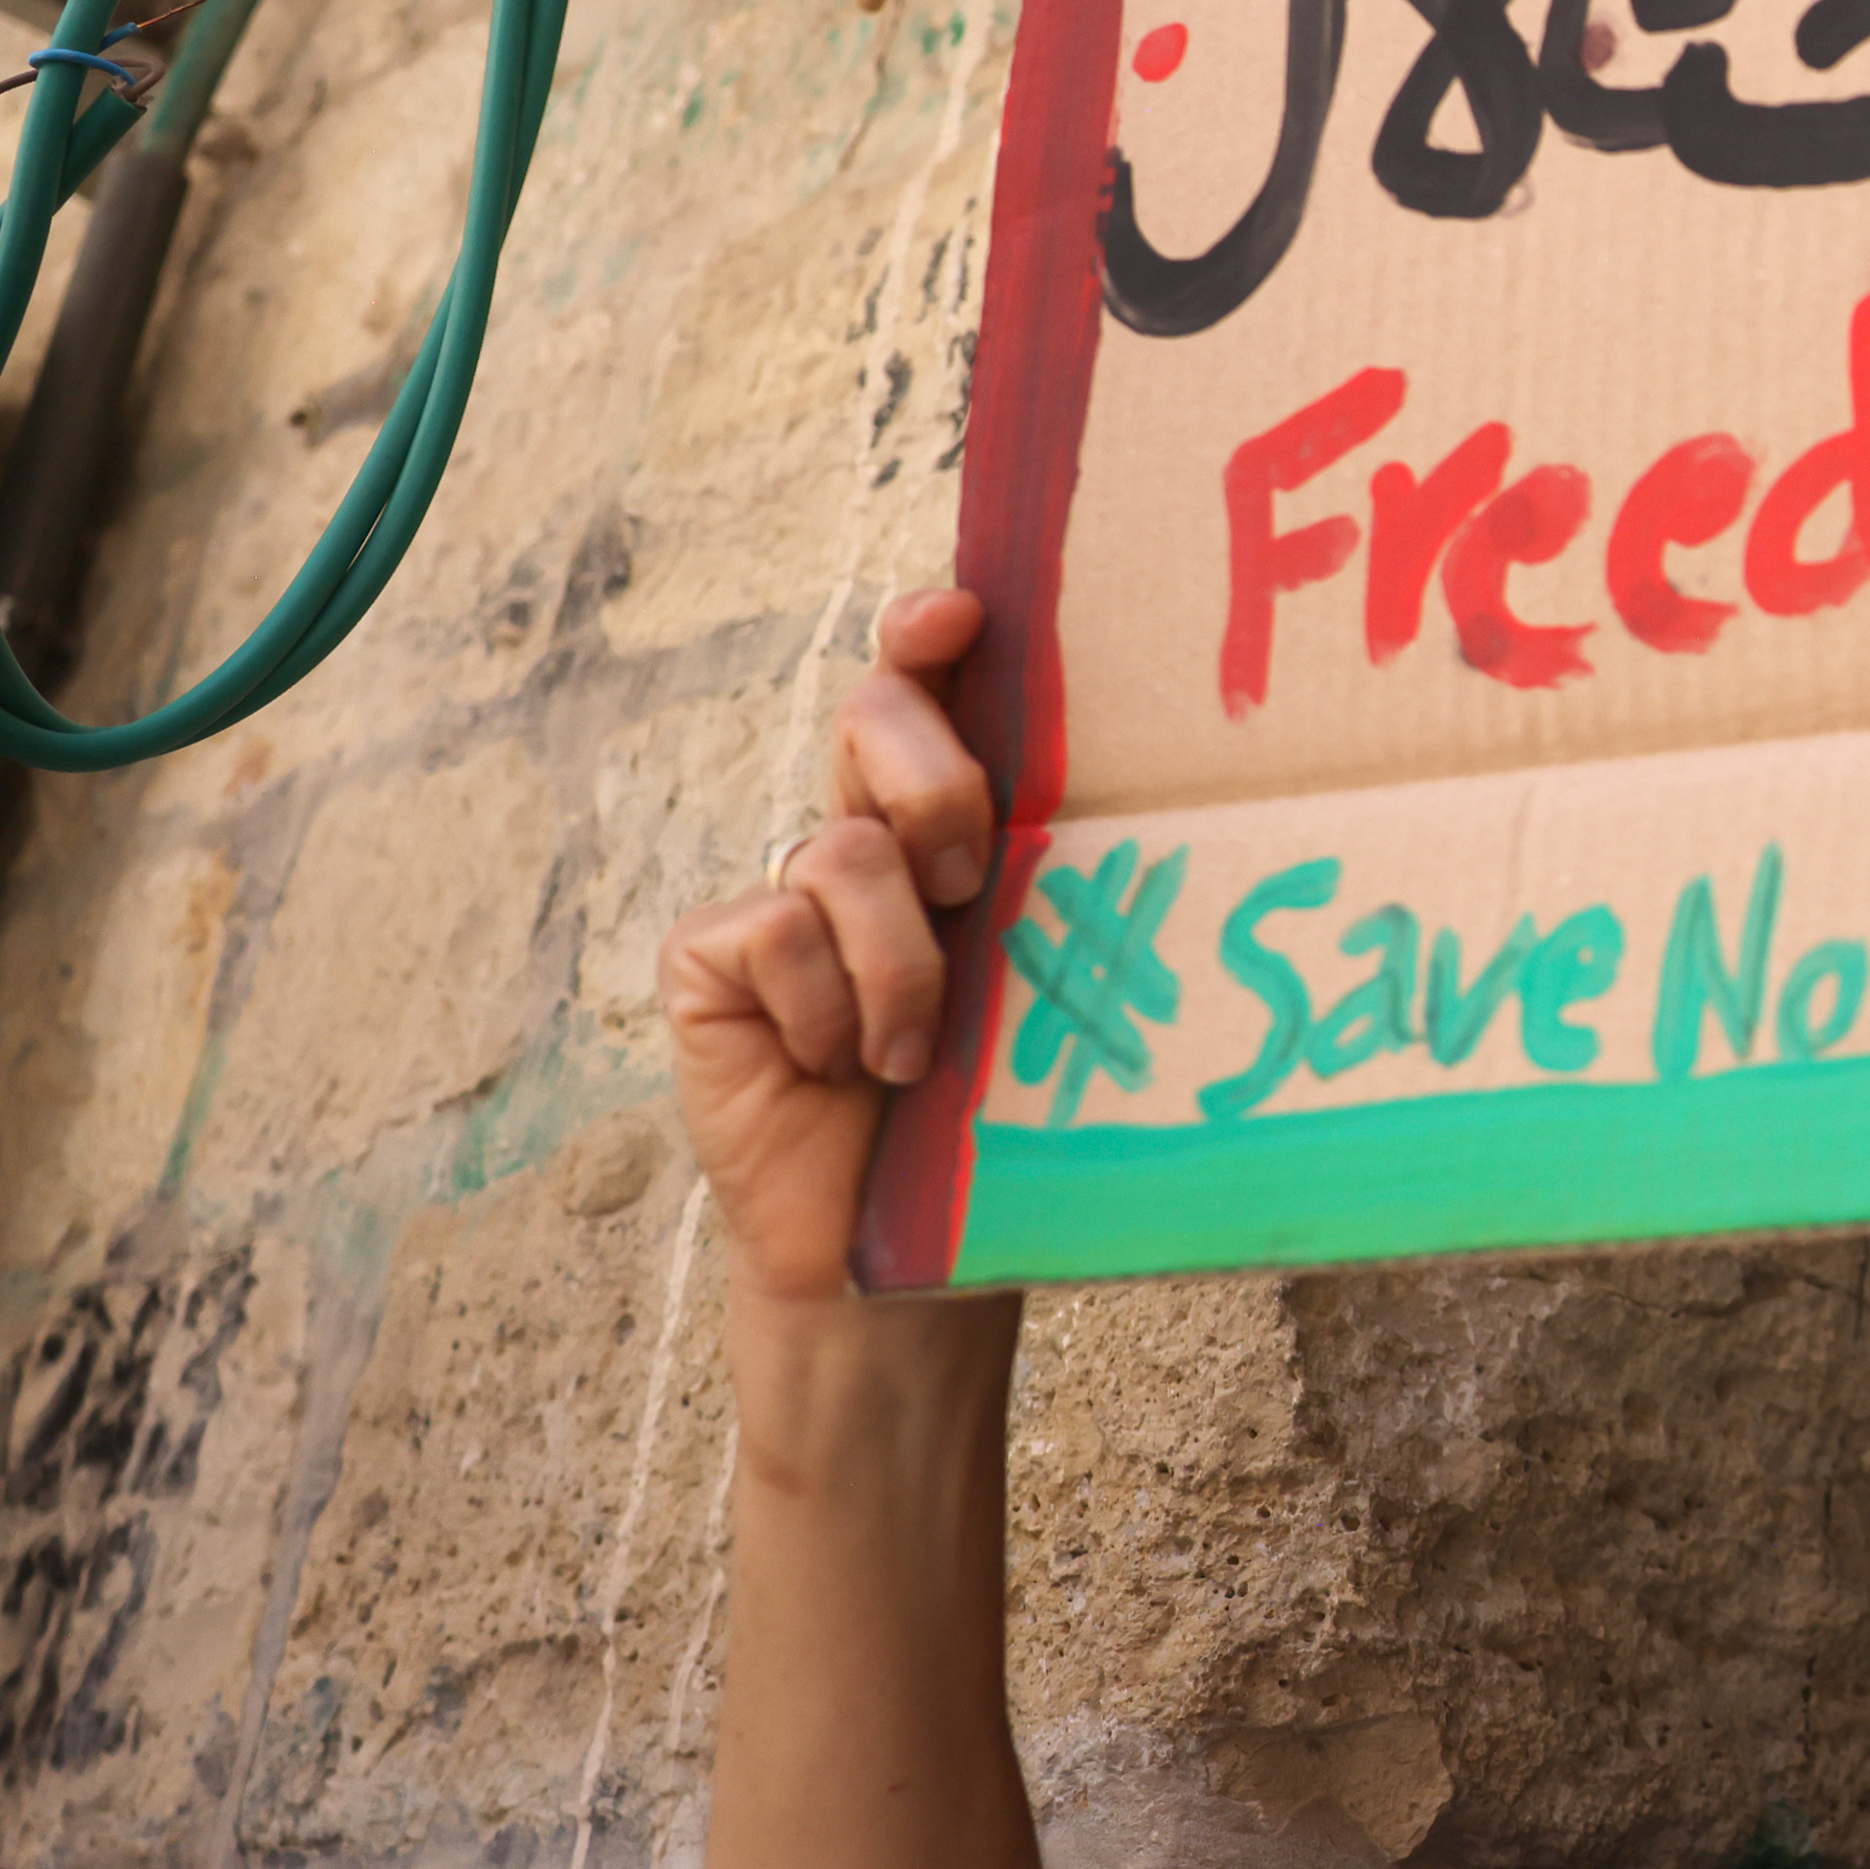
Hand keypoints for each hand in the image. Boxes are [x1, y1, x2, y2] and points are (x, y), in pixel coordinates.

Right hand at [660, 588, 998, 1300]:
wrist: (898, 1257)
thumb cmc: (989, 1121)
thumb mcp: (1041, 990)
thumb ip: (1053, 895)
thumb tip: (1161, 811)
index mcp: (944, 836)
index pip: (929, 698)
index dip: (928, 637)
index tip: (959, 611)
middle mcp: (854, 846)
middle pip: (873, 722)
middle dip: (933, 781)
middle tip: (967, 883)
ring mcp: (774, 900)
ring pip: (841, 852)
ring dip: (899, 969)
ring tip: (911, 1058)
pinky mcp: (708, 961)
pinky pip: (773, 933)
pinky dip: (826, 1011)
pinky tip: (835, 1072)